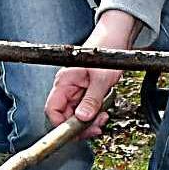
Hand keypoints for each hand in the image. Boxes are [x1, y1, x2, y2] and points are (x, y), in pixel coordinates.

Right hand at [46, 9, 142, 126]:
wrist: (116, 38)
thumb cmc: (105, 50)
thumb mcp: (101, 79)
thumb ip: (92, 100)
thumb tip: (83, 118)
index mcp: (64, 82)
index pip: (53, 110)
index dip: (61, 124)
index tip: (75, 131)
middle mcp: (67, 87)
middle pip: (65, 115)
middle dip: (80, 125)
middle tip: (96, 127)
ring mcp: (76, 90)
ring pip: (76, 114)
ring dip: (89, 120)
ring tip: (102, 118)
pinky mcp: (85, 91)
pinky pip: (85, 108)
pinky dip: (94, 113)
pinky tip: (103, 111)